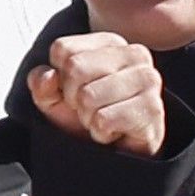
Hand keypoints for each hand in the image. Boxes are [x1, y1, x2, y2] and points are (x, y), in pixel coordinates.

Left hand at [25, 30, 166, 157]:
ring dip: (87, 117)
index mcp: (110, 42)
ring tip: (102, 119)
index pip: (63, 49)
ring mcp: (147, 79)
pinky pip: (104, 120)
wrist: (119, 153)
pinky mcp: (152, 108)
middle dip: (73, 98)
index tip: (74, 89)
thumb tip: (47, 77)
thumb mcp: (55, 98)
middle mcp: (134, 54)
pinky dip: (101, 132)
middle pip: (75, 68)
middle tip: (88, 108)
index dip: (59, 76)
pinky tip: (114, 131)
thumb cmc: (90, 116)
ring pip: (88, 96)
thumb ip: (42, 83)